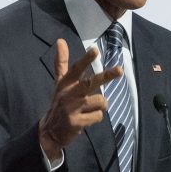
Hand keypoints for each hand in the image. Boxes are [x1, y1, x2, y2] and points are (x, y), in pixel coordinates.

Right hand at [38, 39, 122, 160]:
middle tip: (120, 70)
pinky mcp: (76, 122)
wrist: (50, 131)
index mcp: (65, 83)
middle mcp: (68, 94)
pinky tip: (86, 119)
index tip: (95, 50)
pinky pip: (98, 116)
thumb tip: (60, 40)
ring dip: (100, 106)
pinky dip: (96, 118)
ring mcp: (72, 108)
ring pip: (100, 101)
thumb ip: (61, 63)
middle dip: (106, 76)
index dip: (85, 60)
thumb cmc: (60, 103)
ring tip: (89, 110)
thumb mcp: (60, 83)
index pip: (76, 69)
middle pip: (90, 82)